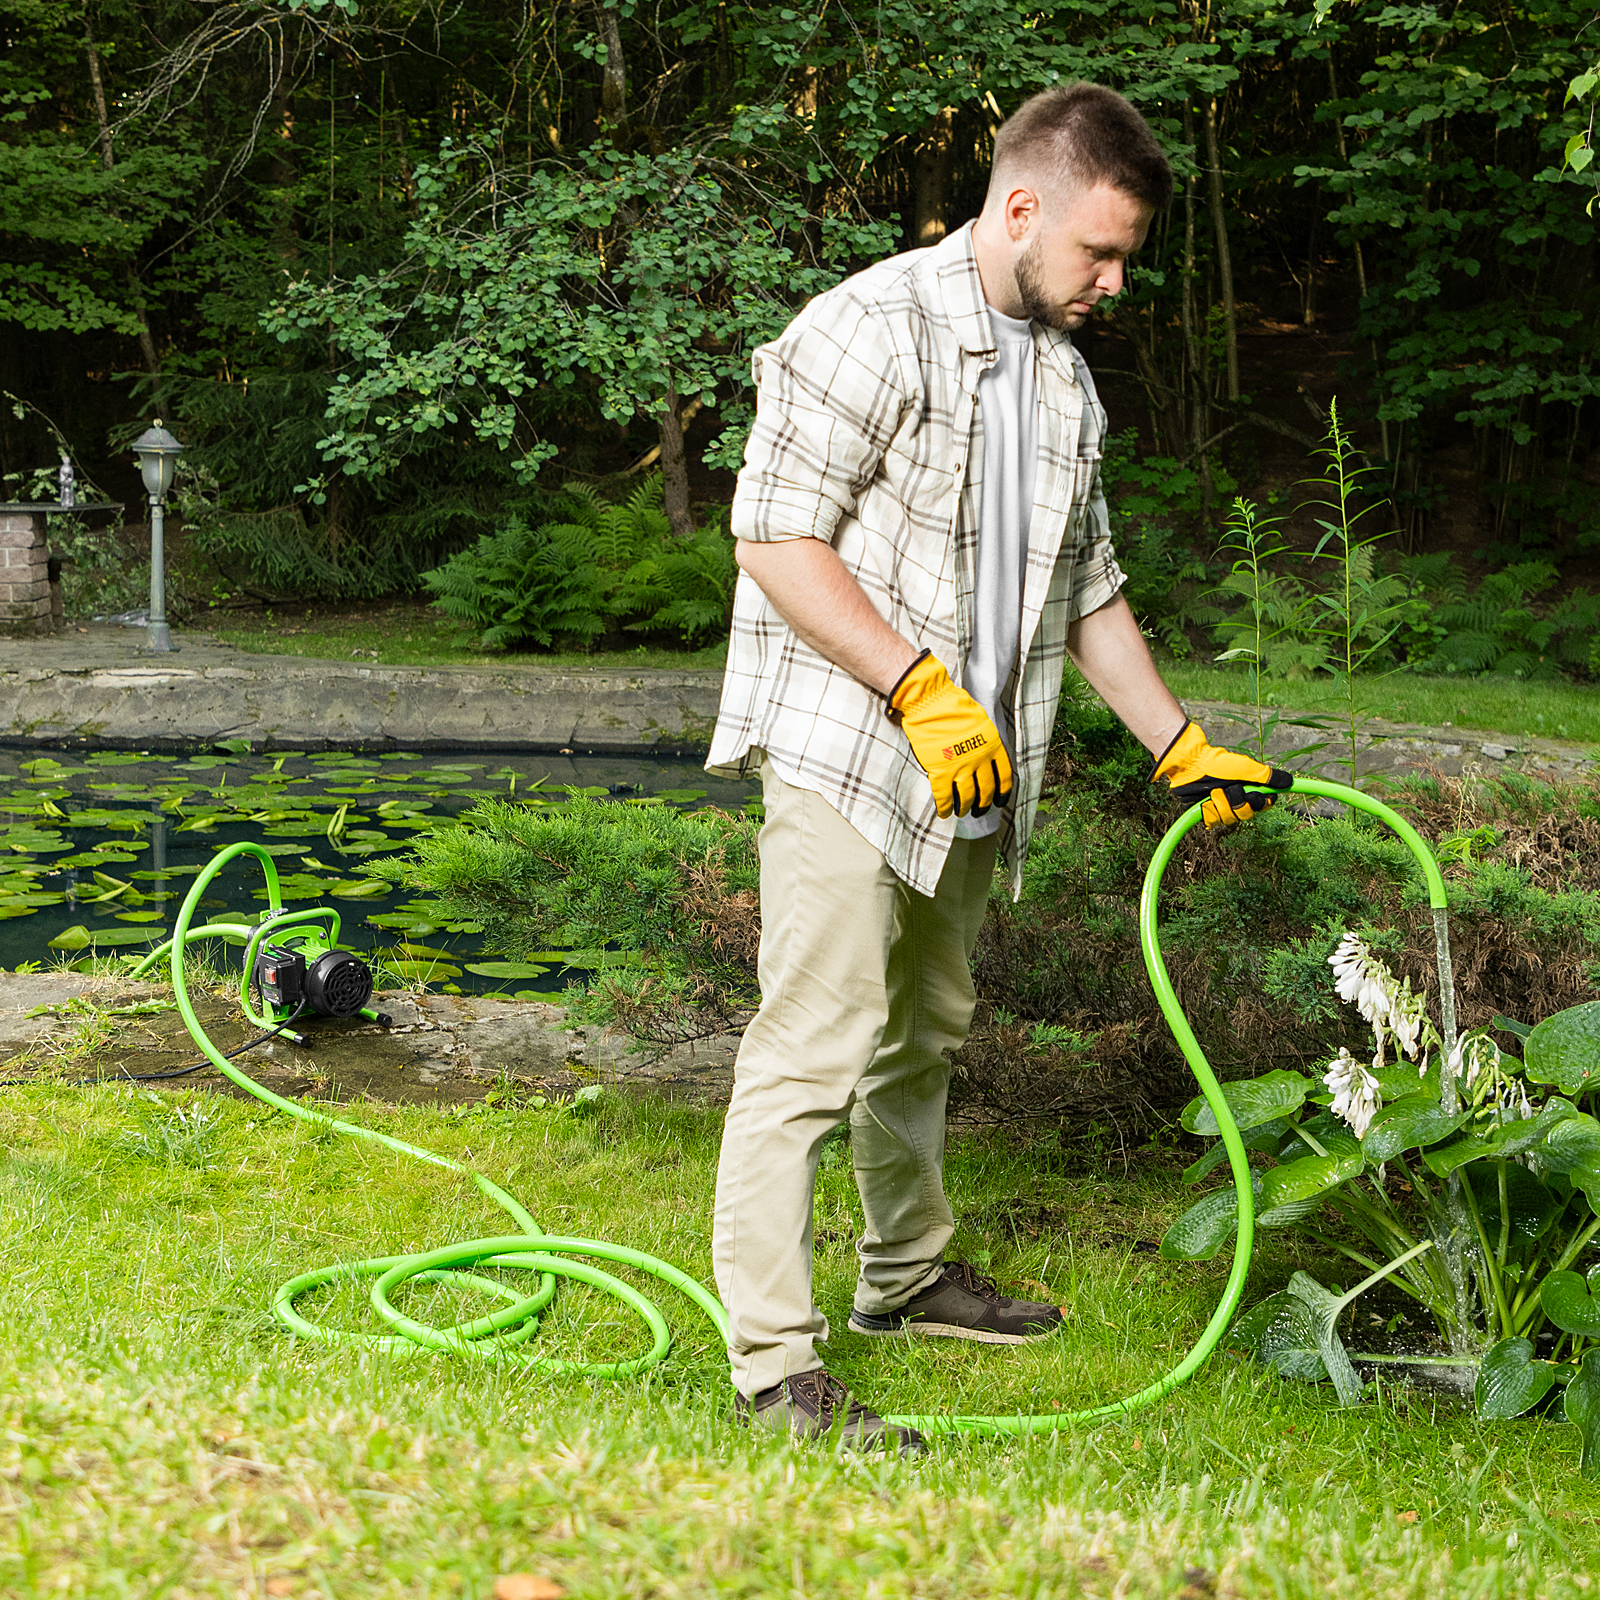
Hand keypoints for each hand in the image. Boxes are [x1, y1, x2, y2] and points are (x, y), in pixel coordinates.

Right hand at [886, 650, 1013, 818]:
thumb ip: (984, 741)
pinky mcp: (940, 771)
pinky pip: (944, 796)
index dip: (1002, 792)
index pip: (1004, 776)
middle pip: (986, 790)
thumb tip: (984, 755)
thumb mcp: (981, 722)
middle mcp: (979, 760)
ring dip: (965, 808)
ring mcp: (960, 767)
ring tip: (962, 812)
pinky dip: (945, 808)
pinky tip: (944, 813)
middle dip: (983, 804)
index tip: (1000, 801)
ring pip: (966, 797)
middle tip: (979, 810)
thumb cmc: (953, 707)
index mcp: (992, 746)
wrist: (932, 703)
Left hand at [1151, 719, 1291, 826]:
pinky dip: (1211, 809)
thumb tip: (1290, 781)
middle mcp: (1237, 799)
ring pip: (1230, 818)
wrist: (1192, 766)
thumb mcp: (1247, 768)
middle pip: (1248, 813)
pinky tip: (1206, 799)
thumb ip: (1267, 776)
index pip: (1264, 804)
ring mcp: (1222, 806)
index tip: (1262, 797)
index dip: (1263, 803)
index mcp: (1249, 789)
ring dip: (1223, 803)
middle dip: (1239, 801)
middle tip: (1231, 787)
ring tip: (1215, 790)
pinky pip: (1214, 821)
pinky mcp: (1208, 812)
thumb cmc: (1219, 764)